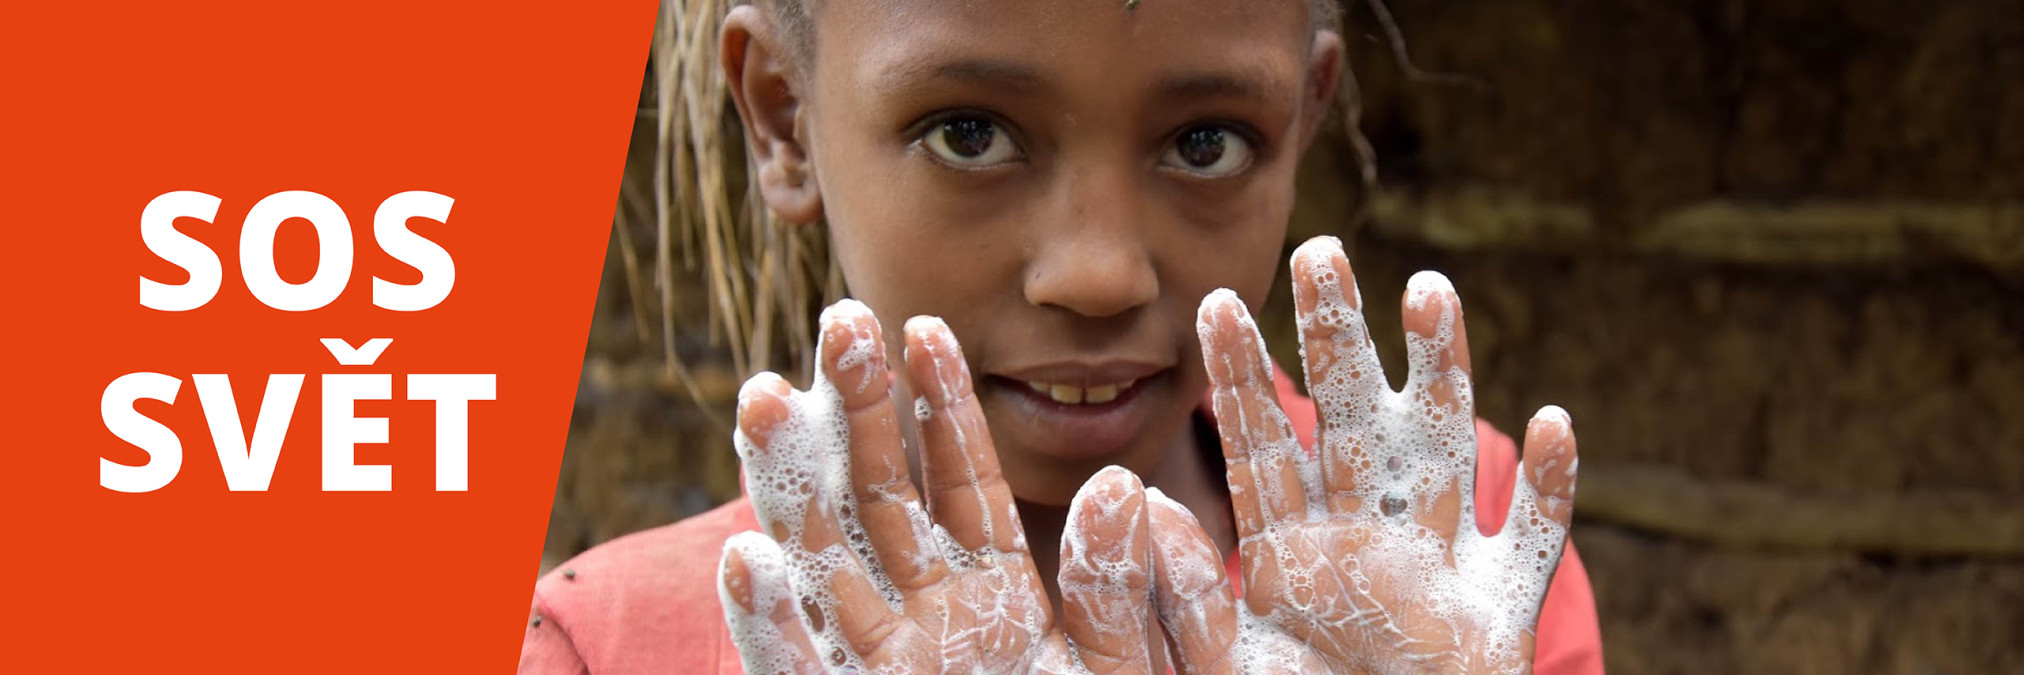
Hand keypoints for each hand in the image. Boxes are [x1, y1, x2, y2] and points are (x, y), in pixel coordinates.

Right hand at [717, 300, 1161, 674]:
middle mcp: (928, 632)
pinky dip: (772, 626)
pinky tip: (746, 559)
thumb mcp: (1135, 674)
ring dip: (792, 487)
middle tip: (839, 318)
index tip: (923, 325)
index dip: (939, 406)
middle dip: (857, 414)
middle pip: (883, 503)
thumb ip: (1128, 592)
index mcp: (997, 607)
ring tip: (761, 394)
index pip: (963, 487)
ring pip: (826, 569)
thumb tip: (1124, 486)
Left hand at [1154, 236, 1579, 674]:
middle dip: (1338, 339)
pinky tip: (1556, 422)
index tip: (1214, 303)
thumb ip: (1180, 591)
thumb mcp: (1222, 658)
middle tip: (1319, 250)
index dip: (1239, 378)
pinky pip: (1525, 544)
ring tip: (1429, 289)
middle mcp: (1363, 543)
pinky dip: (1547, 490)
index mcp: (1290, 555)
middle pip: (1352, 422)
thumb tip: (1137, 498)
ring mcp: (1432, 574)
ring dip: (1442, 376)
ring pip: (1441, 455)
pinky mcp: (1493, 621)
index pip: (1261, 450)